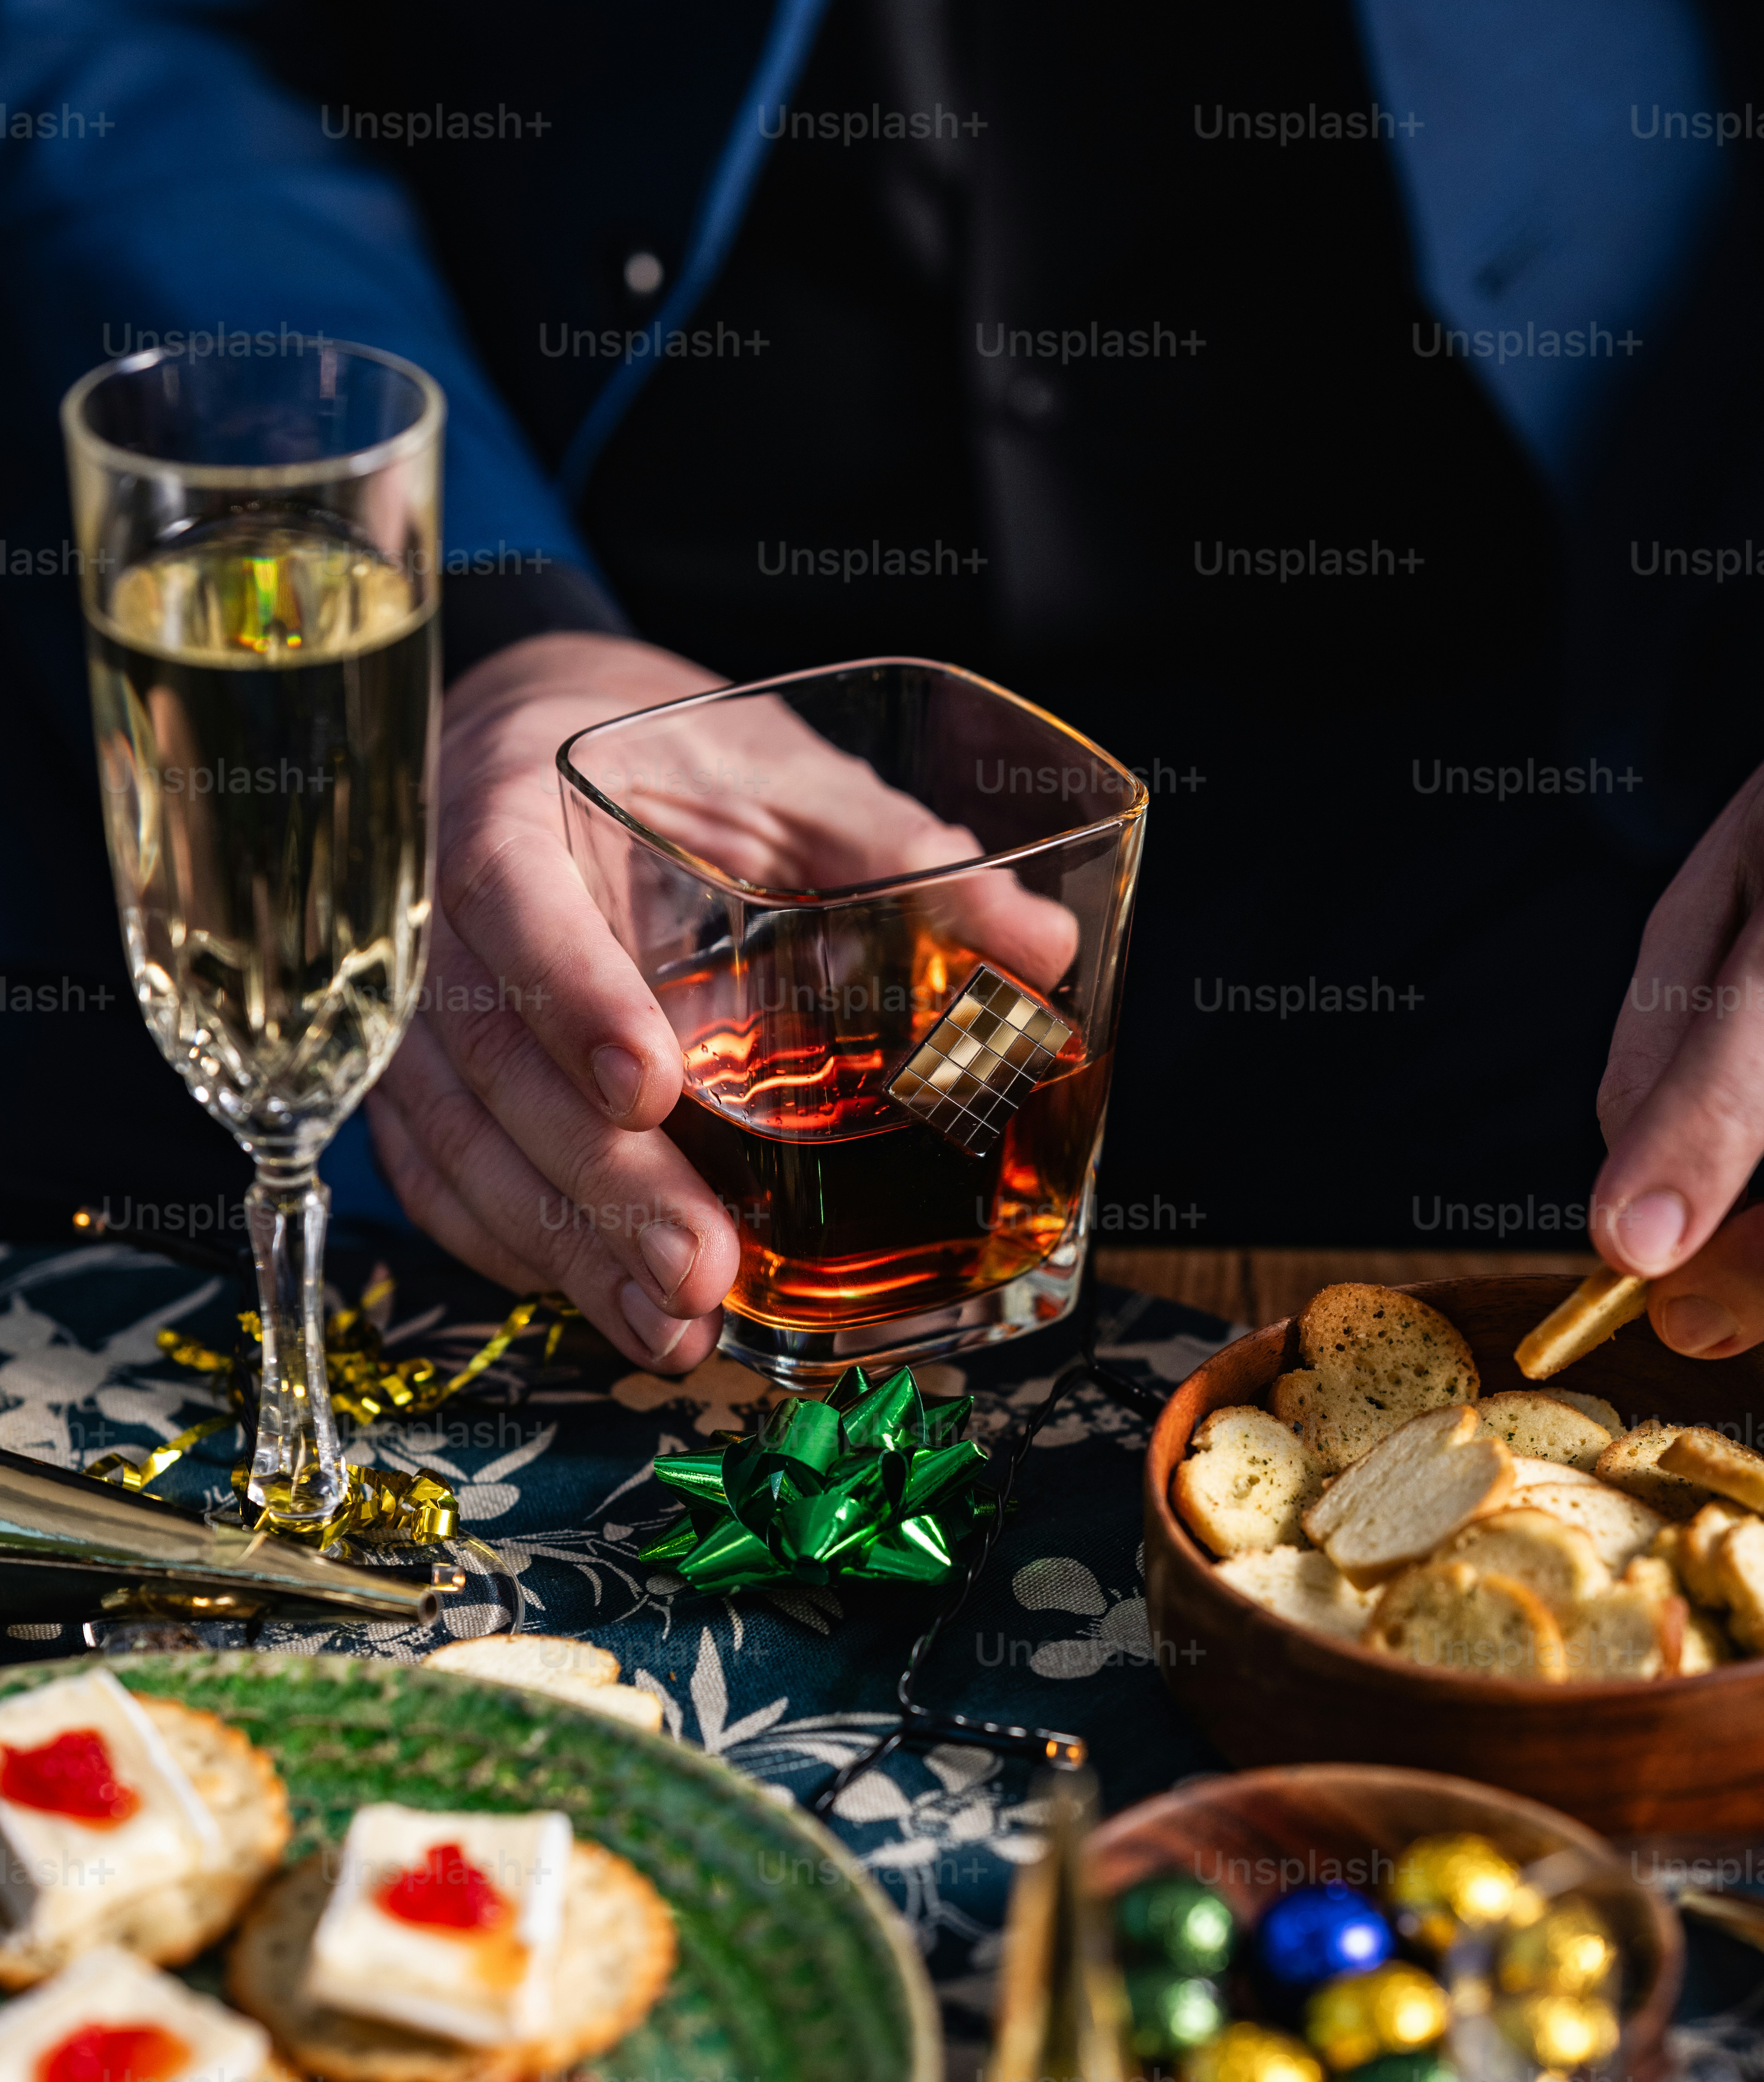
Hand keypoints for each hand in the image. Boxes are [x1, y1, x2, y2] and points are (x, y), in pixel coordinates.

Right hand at [369, 632, 1079, 1370]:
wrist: (549, 754)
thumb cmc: (671, 765)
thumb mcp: (778, 774)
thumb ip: (890, 850)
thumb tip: (1034, 939)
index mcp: (510, 809)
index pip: (516, 905)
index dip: (574, 998)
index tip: (650, 1087)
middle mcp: (434, 920)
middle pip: (496, 1061)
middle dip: (603, 1181)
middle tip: (702, 1269)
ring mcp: (411, 1016)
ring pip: (464, 1146)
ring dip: (571, 1249)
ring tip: (678, 1326)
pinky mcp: (419, 1088)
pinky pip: (447, 1186)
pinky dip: (526, 1255)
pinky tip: (616, 1306)